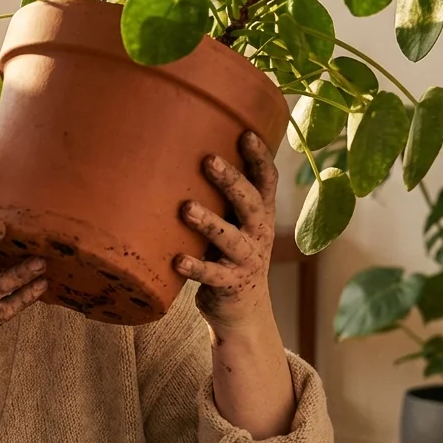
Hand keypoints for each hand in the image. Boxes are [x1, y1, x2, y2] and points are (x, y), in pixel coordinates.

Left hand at [174, 131, 278, 329]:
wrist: (243, 309)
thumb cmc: (229, 252)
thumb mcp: (233, 221)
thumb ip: (221, 196)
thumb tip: (183, 149)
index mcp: (261, 214)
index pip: (266, 181)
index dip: (260, 157)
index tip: (246, 133)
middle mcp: (258, 233)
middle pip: (251, 203)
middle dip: (231, 181)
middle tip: (208, 160)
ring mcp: (246, 260)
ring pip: (230, 238)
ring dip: (209, 223)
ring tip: (186, 209)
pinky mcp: (230, 284)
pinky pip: (212, 275)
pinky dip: (195, 267)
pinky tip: (176, 260)